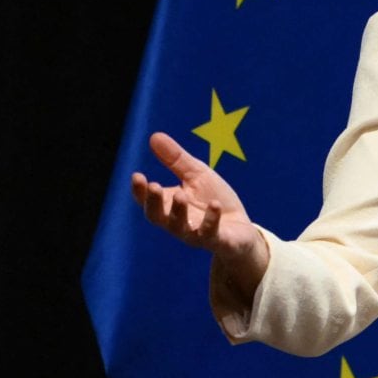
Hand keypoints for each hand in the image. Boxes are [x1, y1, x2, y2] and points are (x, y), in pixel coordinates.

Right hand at [131, 131, 270, 303]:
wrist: (240, 227)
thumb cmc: (213, 199)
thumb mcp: (196, 175)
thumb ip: (176, 160)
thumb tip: (154, 136)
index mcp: (169, 206)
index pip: (147, 201)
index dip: (140, 191)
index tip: (137, 176)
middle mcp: (177, 223)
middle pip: (157, 217)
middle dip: (153, 203)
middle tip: (153, 186)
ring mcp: (196, 234)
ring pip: (180, 228)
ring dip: (178, 212)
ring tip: (180, 195)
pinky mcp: (218, 241)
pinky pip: (211, 234)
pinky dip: (211, 220)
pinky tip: (215, 205)